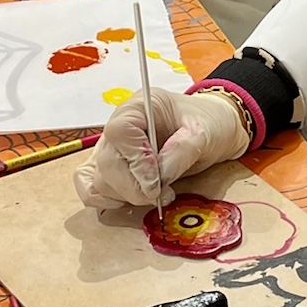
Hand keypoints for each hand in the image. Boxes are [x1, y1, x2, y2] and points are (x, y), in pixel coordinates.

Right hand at [73, 88, 251, 209]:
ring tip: (158, 193)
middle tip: (161, 194)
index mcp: (139, 107)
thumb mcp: (204, 132)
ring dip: (127, 196)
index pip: (119, 132)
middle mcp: (119, 126)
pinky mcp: (112, 170)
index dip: (135, 160)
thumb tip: (159, 177)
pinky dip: (110, 200)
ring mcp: (112, 148)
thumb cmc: (209, 123)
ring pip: (100, 180)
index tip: (156, 180)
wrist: (214, 129)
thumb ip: (181, 151)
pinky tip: (135, 199)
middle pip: (107, 161)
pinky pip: (93, 190)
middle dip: (133, 186)